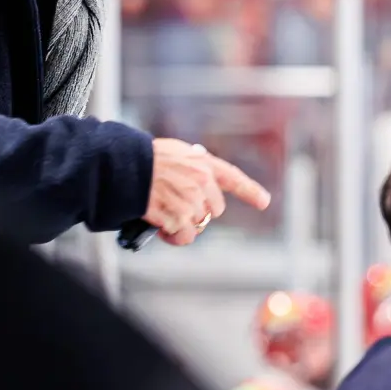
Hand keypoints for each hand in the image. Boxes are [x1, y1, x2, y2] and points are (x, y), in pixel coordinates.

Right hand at [145, 139, 270, 245]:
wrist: (127, 166)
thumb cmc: (147, 160)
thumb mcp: (178, 153)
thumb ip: (195, 167)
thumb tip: (204, 183)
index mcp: (203, 164)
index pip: (233, 178)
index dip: (251, 191)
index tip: (263, 202)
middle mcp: (202, 182)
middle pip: (214, 211)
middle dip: (199, 212)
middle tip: (179, 207)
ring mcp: (190, 200)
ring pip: (197, 225)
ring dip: (182, 226)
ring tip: (165, 216)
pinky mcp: (176, 216)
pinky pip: (183, 235)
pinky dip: (173, 236)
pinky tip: (162, 227)